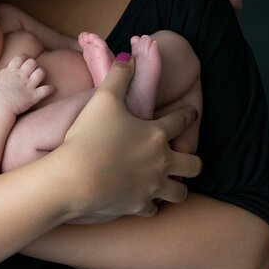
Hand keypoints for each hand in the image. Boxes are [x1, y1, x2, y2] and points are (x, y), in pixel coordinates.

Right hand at [0, 56, 53, 113]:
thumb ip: (4, 73)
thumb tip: (8, 68)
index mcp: (11, 72)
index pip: (20, 57)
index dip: (24, 58)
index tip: (25, 62)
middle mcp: (21, 77)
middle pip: (32, 62)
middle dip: (33, 65)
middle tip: (32, 71)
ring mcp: (28, 86)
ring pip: (40, 73)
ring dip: (41, 74)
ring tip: (39, 78)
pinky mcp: (33, 97)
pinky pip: (46, 90)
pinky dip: (50, 89)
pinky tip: (52, 89)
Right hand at [53, 57, 200, 220]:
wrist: (75, 177)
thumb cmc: (89, 136)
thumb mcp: (103, 98)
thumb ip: (118, 76)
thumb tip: (128, 59)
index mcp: (156, 134)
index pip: (181, 121)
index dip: (187, 114)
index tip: (190, 113)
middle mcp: (161, 162)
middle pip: (193, 165)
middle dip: (192, 161)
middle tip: (184, 158)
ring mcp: (152, 187)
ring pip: (180, 192)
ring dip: (177, 187)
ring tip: (170, 183)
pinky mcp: (138, 206)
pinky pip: (153, 209)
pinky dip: (151, 204)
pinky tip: (145, 200)